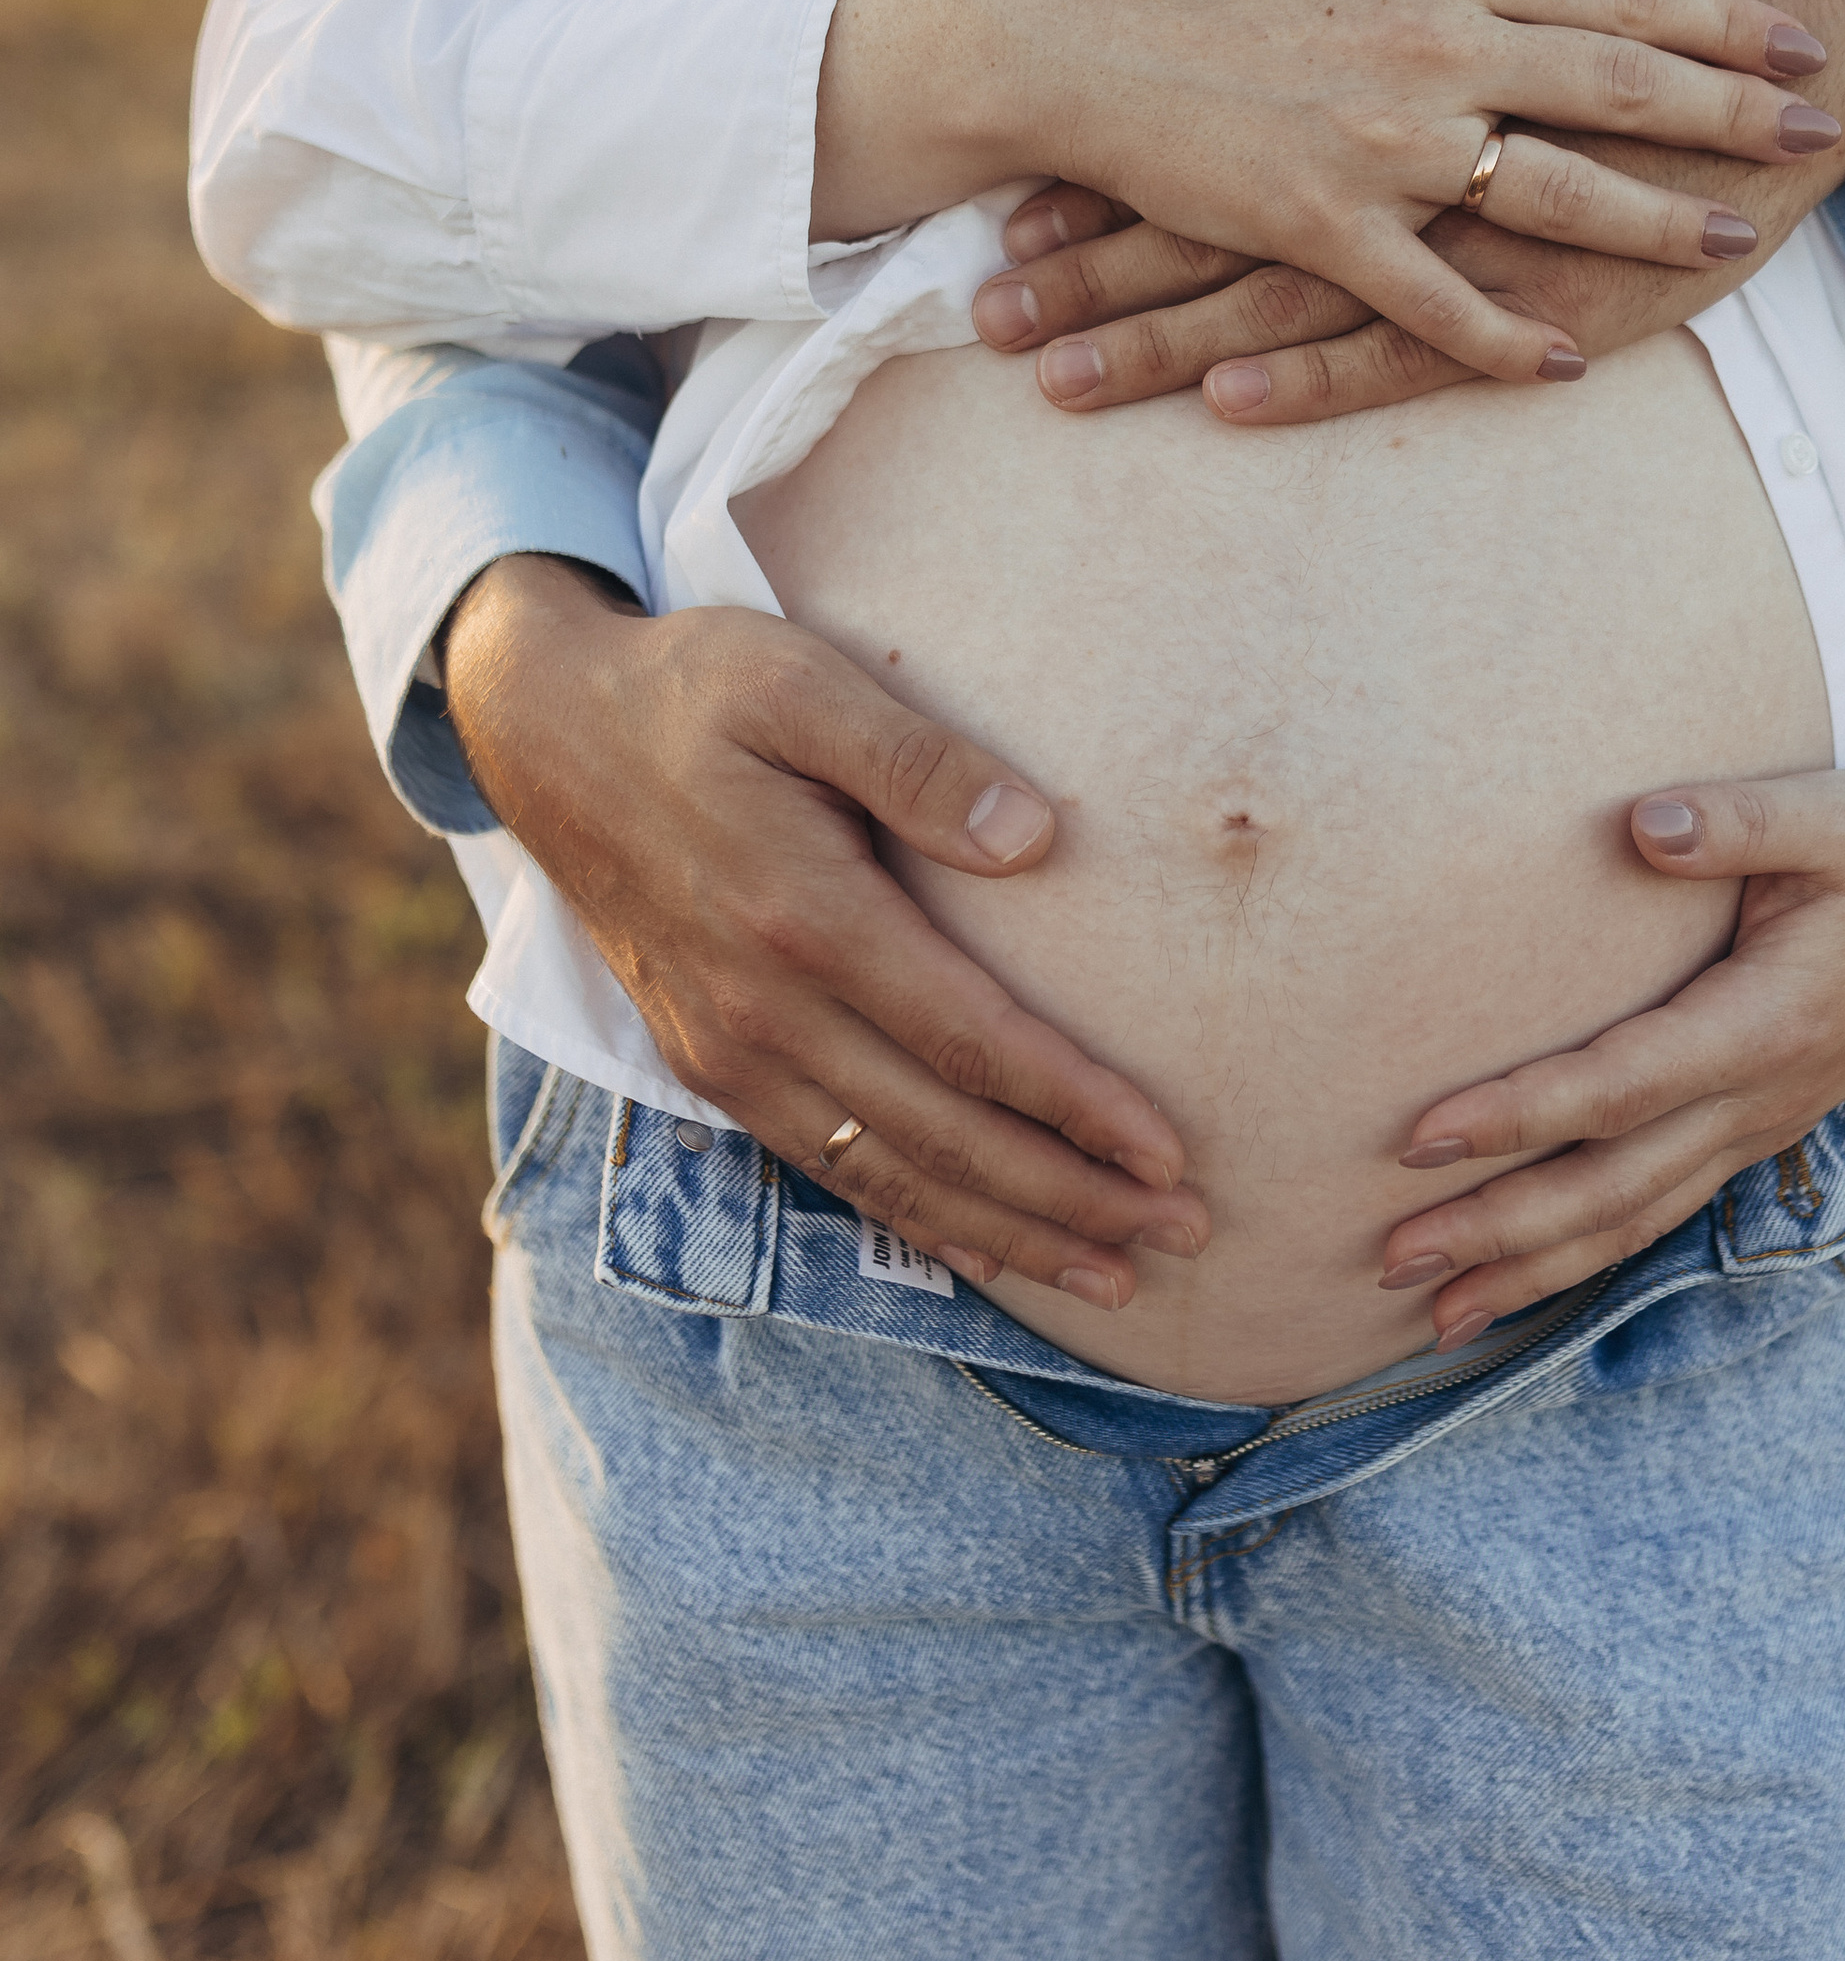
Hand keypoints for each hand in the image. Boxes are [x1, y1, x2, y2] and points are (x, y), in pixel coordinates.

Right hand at [442, 556, 1210, 1307]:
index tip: (1167, 1153)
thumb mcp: (804, 682)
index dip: (1076, 1110)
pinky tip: (987, 1248)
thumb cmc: (693, 690)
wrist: (544, 731)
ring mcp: (727, 1051)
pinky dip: (918, 1222)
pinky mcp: (707, 1065)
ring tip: (1115, 1278)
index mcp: (804, 919)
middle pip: (943, 1139)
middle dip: (1071, 1200)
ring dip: (1009, 1234)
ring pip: (889, 1178)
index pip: (970, 1045)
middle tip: (1186, 1233)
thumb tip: (1038, 837)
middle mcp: (763, 1012)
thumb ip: (919, 762)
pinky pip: (828, 1170)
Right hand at [815, 0, 1836, 388]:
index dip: (1722, 15)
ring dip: (1655, 223)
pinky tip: (1558, 362)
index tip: (1796, 37)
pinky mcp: (1321, 223)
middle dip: (1733, 112)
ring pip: (1555, 194)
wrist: (1055, 26)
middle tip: (1817, 131)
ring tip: (1733, 244)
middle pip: (1622, 83)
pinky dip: (1500, 336)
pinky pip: (1432, 297)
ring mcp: (1383, 141)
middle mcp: (1433, 47)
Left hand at [1369, 707, 1844, 1346]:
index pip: (1619, 1088)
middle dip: (1499, 1233)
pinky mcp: (1755, 1122)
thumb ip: (1737, 820)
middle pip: (1613, 1189)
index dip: (1519, 1117)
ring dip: (1531, 1270)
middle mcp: (1760, 1097)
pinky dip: (1585, 1253)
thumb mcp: (1834, 813)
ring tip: (1432, 1316)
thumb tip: (1640, 822)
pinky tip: (1518, 1279)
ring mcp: (1760, 1122)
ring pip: (1635, 1220)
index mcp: (1766, 1024)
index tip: (1419, 1136)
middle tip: (1389, 1261)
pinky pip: (1661, 1207)